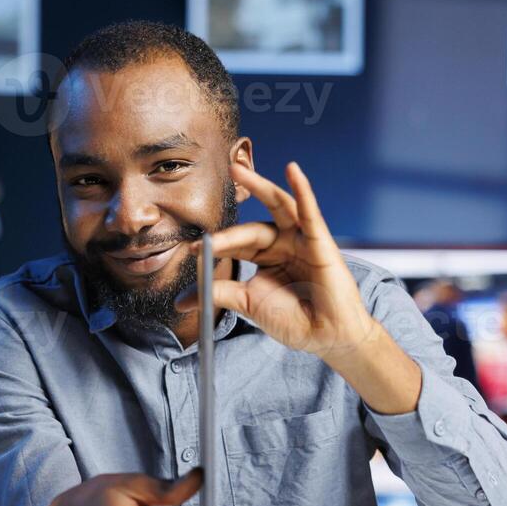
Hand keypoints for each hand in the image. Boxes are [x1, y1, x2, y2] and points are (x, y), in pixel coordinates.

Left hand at [178, 161, 375, 359]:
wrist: (325, 336)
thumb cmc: (293, 320)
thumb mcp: (247, 303)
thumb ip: (217, 294)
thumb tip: (181, 301)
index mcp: (266, 256)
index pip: (237, 244)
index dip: (217, 246)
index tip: (193, 250)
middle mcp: (283, 243)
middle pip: (252, 228)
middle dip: (229, 229)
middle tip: (201, 210)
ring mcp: (302, 240)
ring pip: (279, 207)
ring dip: (259, 186)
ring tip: (237, 169)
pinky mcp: (321, 241)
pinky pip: (310, 213)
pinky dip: (302, 190)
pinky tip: (293, 171)